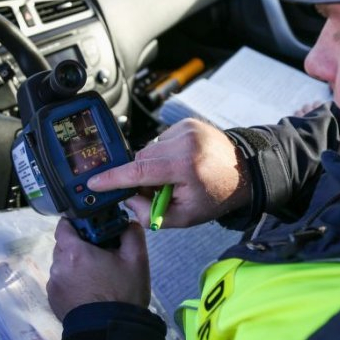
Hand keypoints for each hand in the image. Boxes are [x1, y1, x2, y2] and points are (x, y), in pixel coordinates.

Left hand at [47, 219, 149, 320]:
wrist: (110, 332)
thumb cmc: (123, 293)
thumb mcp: (137, 260)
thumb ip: (131, 233)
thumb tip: (126, 223)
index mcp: (74, 252)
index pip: (64, 225)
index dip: (77, 223)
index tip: (92, 229)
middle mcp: (58, 266)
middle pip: (64, 245)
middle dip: (80, 245)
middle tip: (101, 254)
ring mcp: (53, 285)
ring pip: (63, 265)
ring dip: (75, 265)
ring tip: (96, 276)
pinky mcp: (53, 300)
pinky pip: (61, 282)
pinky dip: (72, 281)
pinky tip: (88, 291)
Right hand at [87, 119, 250, 227]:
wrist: (245, 171)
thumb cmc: (217, 195)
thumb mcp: (185, 216)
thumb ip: (151, 213)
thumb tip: (128, 199)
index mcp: (186, 166)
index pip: (139, 171)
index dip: (113, 179)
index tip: (95, 182)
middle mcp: (185, 142)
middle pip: (141, 159)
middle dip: (141, 177)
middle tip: (157, 191)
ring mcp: (186, 129)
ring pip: (149, 149)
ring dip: (153, 165)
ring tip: (175, 177)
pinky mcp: (187, 123)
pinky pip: (161, 140)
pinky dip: (164, 154)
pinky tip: (180, 163)